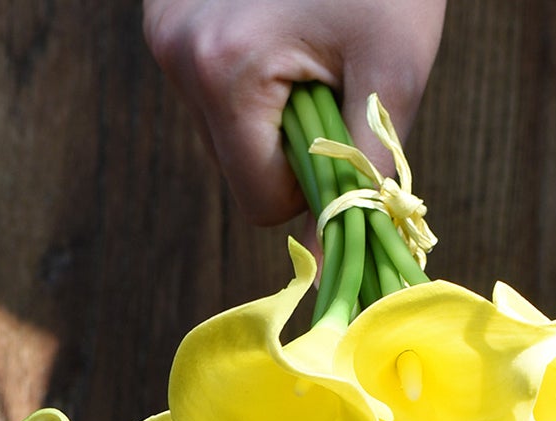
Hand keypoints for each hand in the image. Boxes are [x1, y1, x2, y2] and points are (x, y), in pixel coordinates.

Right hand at [144, 0, 445, 225]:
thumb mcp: (391, 76)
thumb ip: (367, 173)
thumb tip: (349, 260)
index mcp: (222, 72)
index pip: (260, 201)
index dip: (311, 187)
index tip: (342, 130)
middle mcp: (176, 52)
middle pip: (237, 167)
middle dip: (290, 145)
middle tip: (330, 81)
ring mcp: (164, 27)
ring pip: (224, 130)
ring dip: (272, 112)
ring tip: (307, 46)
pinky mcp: (166, 10)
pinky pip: (211, 85)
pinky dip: (253, 78)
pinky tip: (280, 27)